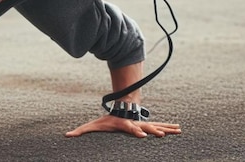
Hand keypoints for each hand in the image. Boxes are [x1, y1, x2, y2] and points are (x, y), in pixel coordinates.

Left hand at [65, 114, 181, 137]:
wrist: (120, 108)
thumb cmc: (108, 120)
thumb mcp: (95, 125)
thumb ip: (81, 130)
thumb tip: (67, 135)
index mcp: (124, 125)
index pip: (129, 128)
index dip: (135, 131)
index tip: (142, 136)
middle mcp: (136, 124)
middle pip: (146, 127)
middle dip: (154, 131)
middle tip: (162, 134)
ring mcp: (143, 124)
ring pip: (156, 126)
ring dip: (166, 128)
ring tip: (177, 130)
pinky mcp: (148, 125)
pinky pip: (160, 126)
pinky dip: (169, 128)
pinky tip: (178, 129)